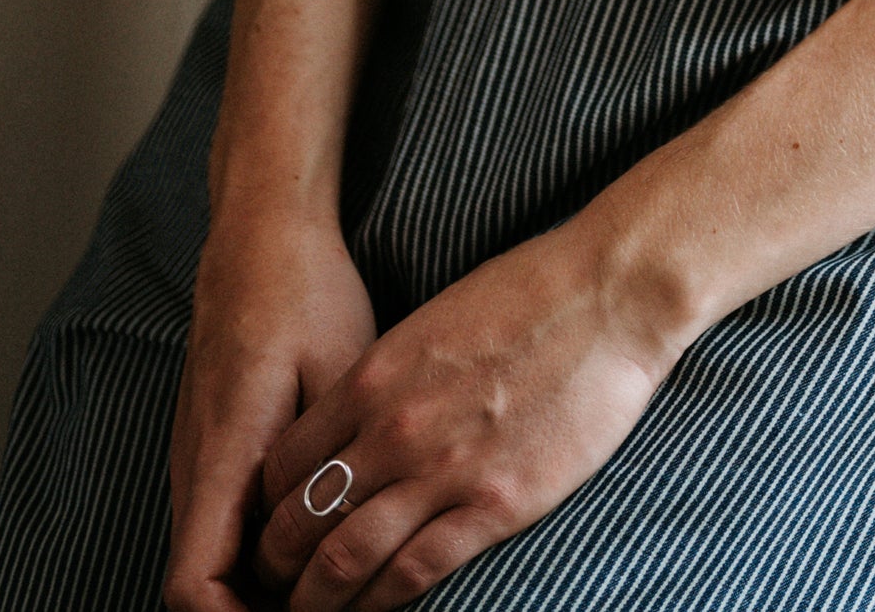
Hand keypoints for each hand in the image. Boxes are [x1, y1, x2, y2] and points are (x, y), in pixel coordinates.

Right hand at [165, 205, 376, 611]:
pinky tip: (318, 532)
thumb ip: (334, 459)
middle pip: (198, 585)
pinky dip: (254, 544)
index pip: (193, 588)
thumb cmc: (307, 292)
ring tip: (332, 581)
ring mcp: (195, 453)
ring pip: (208, 554)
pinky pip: (217, 518)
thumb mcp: (341, 373)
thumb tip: (350, 535)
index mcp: (223, 455)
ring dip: (256, 583)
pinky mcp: (209, 440)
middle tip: (332, 606)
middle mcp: (194, 465)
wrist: (261, 231)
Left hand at [247, 214, 681, 608]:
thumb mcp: (432, 320)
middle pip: (300, 520)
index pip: (283, 465)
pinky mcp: (495, 505)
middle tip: (273, 587)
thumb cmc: (528, 293)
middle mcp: (393, 429)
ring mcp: (442, 471)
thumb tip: (353, 424)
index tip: (269, 531)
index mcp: (373, 377)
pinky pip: (414, 573)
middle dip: (275, 566)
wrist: (609, 295)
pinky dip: (379, 603)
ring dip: (315, 599)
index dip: (265, 510)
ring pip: (345, 560)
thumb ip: (386, 376)